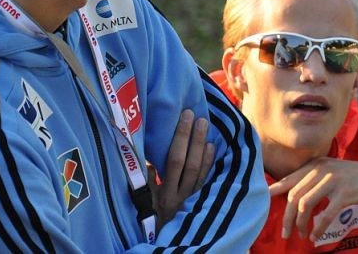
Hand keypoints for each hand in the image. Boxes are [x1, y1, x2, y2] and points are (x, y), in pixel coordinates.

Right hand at [148, 109, 215, 229]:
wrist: (167, 238)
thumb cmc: (153, 217)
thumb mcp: (145, 200)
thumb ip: (148, 181)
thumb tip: (149, 159)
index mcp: (164, 193)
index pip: (174, 161)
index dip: (181, 138)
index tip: (185, 118)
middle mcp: (180, 195)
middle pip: (190, 163)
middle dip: (194, 139)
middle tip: (198, 117)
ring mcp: (192, 198)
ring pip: (200, 170)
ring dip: (203, 147)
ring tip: (205, 126)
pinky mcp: (201, 200)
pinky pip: (207, 179)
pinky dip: (210, 162)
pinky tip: (212, 147)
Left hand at [268, 157, 357, 241]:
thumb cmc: (355, 179)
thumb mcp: (332, 172)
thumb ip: (313, 179)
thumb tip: (290, 195)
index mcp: (317, 164)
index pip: (290, 179)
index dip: (275, 192)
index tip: (264, 202)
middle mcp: (322, 169)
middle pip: (294, 195)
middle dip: (286, 217)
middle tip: (285, 233)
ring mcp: (333, 180)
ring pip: (305, 204)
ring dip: (300, 224)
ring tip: (302, 235)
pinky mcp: (345, 194)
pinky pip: (325, 214)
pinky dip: (318, 228)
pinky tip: (316, 237)